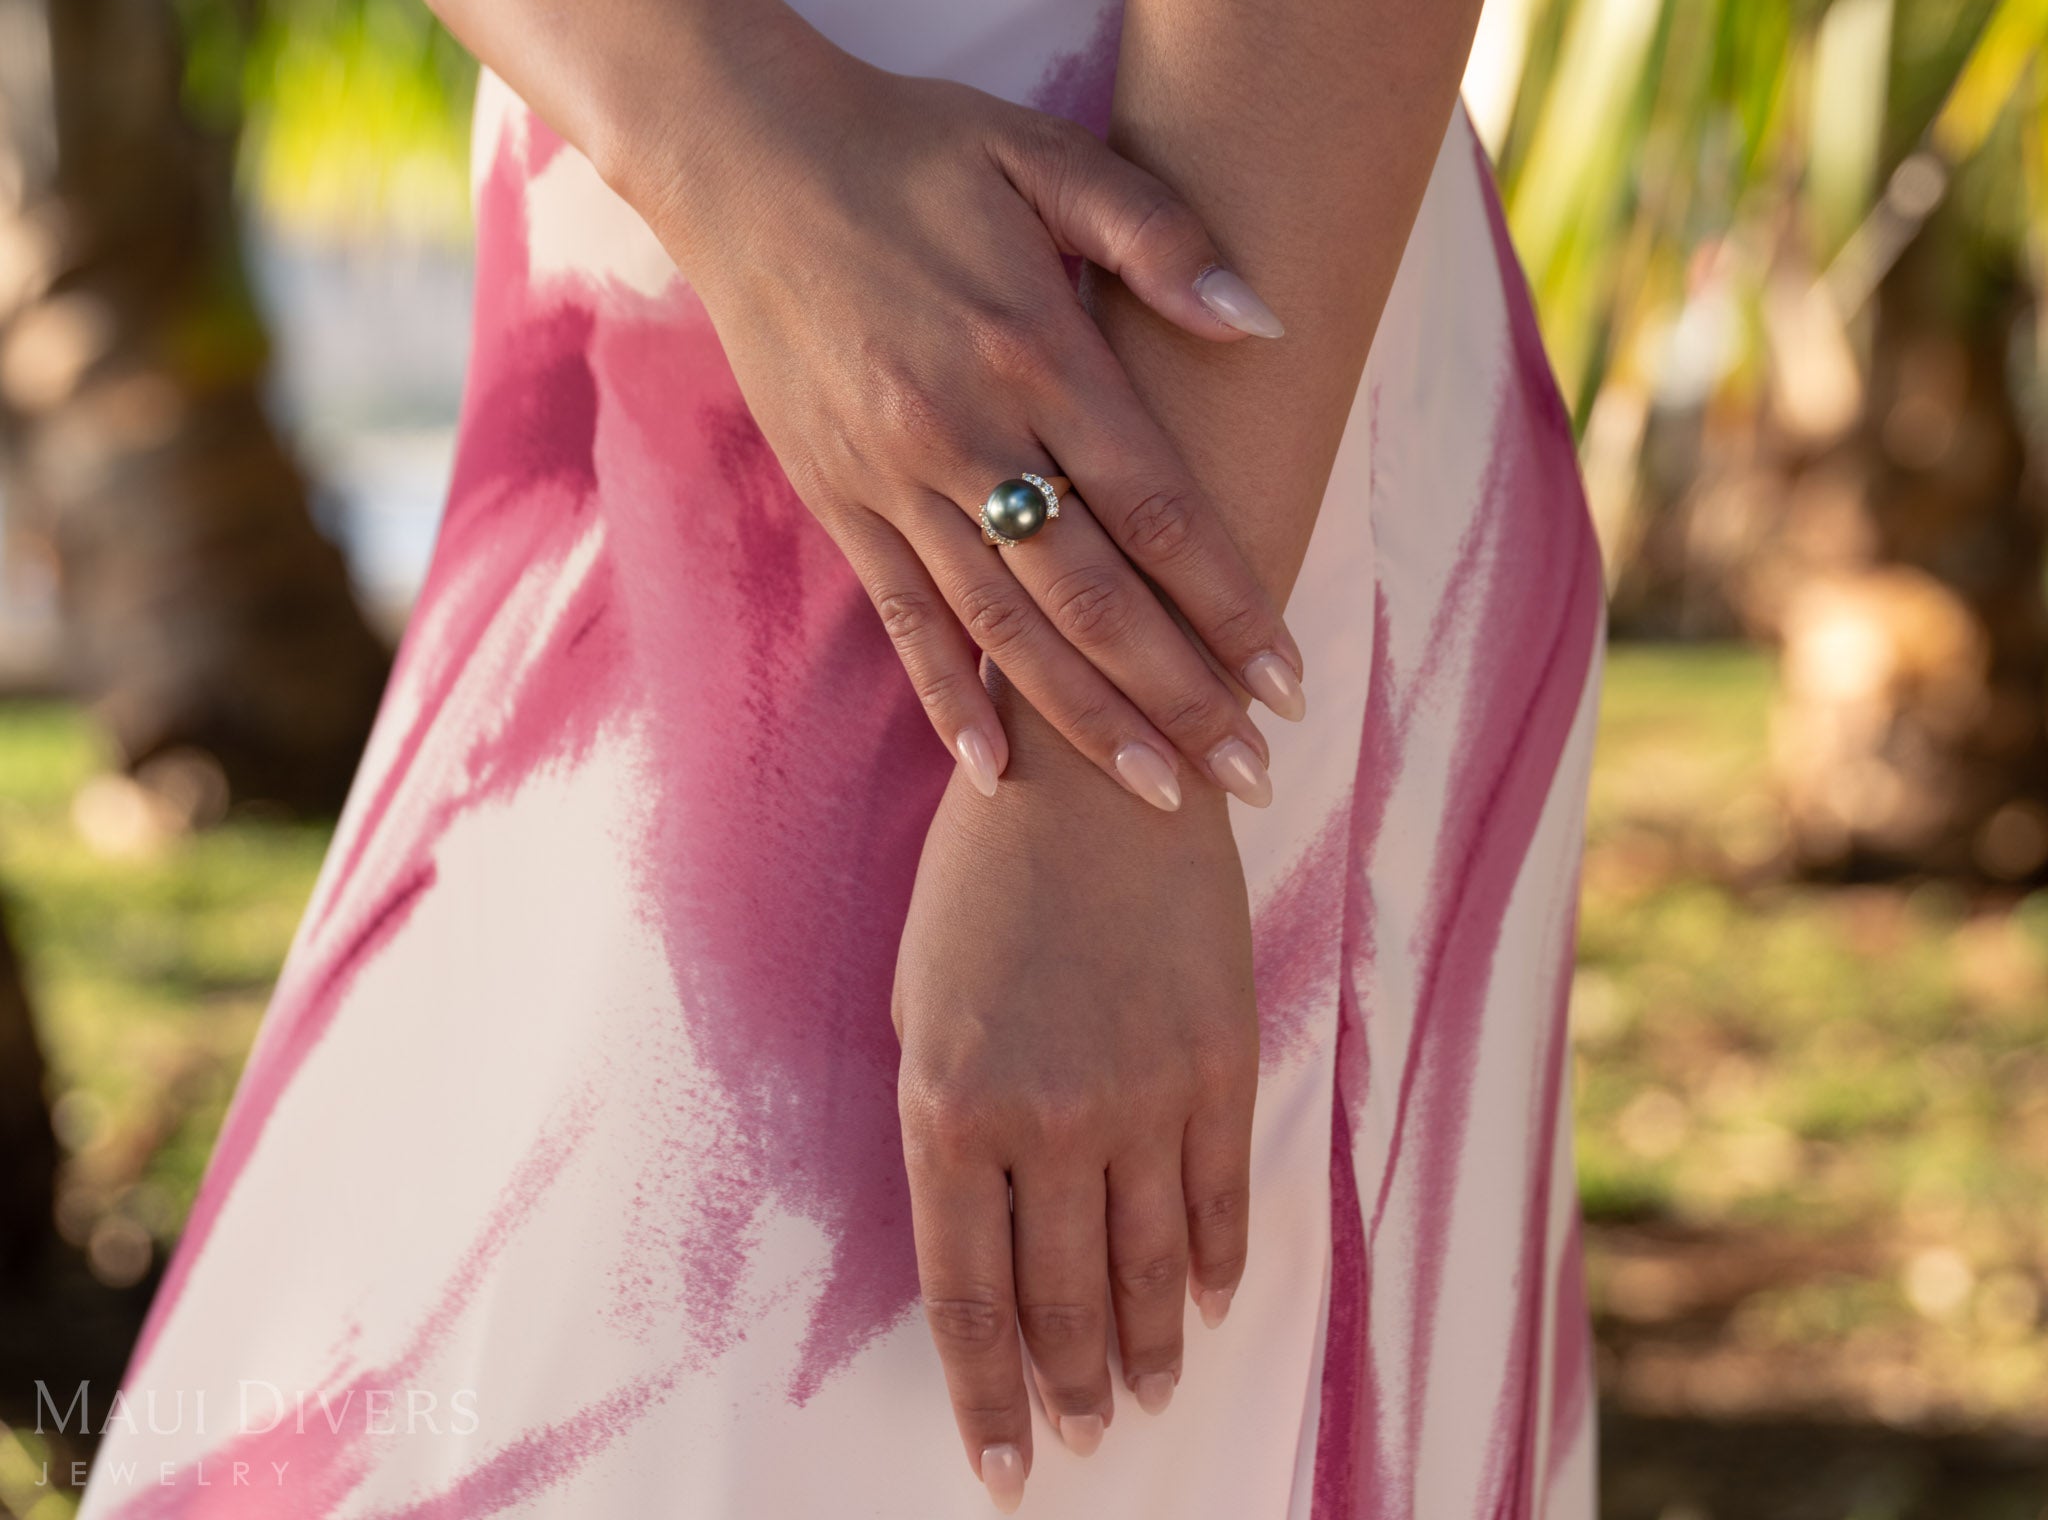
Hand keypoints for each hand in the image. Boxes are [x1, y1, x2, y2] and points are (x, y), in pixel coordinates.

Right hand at [647, 32, 1307, 810]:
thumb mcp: (1045, 153)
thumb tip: (1263, 324)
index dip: (1228, 601)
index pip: (1157, 506)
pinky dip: (947, 697)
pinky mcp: (835, 497)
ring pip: (1004, 629)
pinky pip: (902, 616)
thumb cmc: (914, 147)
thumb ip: (1158, 237)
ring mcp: (891, 476)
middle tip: (1250, 771)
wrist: (745, 157)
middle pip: (1092, 596)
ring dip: (1087, 720)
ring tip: (1161, 793)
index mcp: (1034, 350)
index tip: (1287, 675)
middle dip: (1180, 694)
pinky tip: (994, 773)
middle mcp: (963, 432)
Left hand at [891, 738, 1257, 1508]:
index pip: (966, 1303)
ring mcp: (1144, 1097)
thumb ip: (943, 1122)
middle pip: (1060, 1304)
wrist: (1095, 770)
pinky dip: (1216, 1266)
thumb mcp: (918, 996)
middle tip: (1083, 1435)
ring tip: (1147, 1394)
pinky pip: (1222, 1199)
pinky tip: (1209, 1304)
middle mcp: (1046, 1122)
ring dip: (1147, 1347)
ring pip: (1149, 1271)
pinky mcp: (1220, 1064)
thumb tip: (975, 1232)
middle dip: (1069, 1388)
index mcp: (948, 1107)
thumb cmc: (982, 874)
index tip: (1000, 1469)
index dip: (985, 1403)